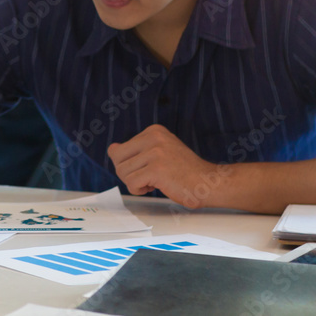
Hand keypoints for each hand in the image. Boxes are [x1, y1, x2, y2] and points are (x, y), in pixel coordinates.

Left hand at [108, 124, 225, 207]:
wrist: (210, 184)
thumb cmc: (184, 172)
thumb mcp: (160, 152)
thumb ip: (136, 150)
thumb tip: (111, 149)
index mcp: (153, 131)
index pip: (118, 150)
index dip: (129, 165)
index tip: (148, 168)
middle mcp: (153, 137)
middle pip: (117, 160)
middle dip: (127, 174)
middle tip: (147, 178)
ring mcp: (155, 152)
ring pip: (122, 172)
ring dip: (135, 183)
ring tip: (155, 181)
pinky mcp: (156, 169)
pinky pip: (131, 183)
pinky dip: (138, 190)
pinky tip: (155, 187)